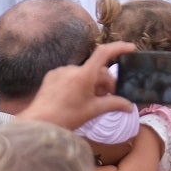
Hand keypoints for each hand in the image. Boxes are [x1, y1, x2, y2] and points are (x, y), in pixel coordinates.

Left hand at [17, 42, 136, 130]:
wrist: (39, 122)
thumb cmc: (68, 117)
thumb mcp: (94, 110)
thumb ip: (114, 104)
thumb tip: (130, 107)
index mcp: (84, 75)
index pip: (104, 53)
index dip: (119, 48)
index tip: (131, 48)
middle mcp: (72, 68)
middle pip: (97, 69)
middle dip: (105, 82)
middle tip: (109, 98)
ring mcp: (61, 71)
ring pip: (84, 73)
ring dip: (92, 83)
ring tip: (91, 100)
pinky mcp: (52, 76)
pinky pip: (71, 75)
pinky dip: (79, 83)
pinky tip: (76, 97)